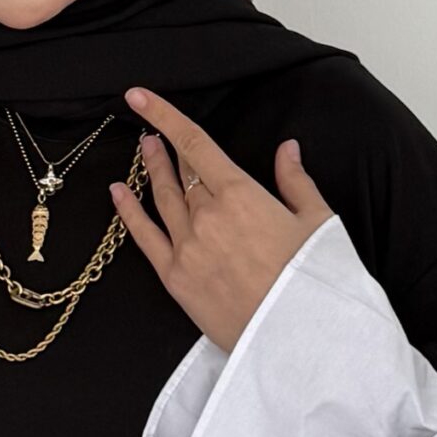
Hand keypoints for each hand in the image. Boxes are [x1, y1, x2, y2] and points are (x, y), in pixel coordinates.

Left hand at [109, 84, 335, 354]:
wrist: (298, 340)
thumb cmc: (313, 281)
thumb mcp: (318, 222)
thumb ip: (296, 181)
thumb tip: (287, 148)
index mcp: (240, 194)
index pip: (195, 144)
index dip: (165, 115)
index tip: (140, 96)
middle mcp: (206, 216)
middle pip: (180, 172)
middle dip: (167, 149)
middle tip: (153, 132)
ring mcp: (186, 247)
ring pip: (161, 198)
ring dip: (151, 171)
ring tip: (144, 150)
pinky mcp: (175, 278)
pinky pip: (144, 238)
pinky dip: (129, 212)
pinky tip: (118, 193)